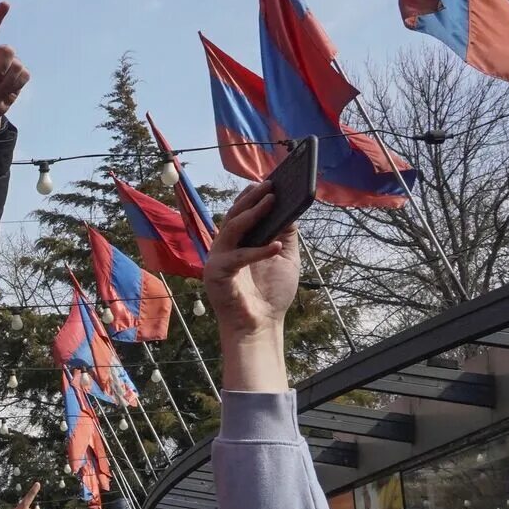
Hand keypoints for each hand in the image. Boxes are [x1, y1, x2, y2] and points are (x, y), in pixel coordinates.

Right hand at [202, 180, 297, 391]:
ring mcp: (218, 259)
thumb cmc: (270, 296)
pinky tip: (276, 245)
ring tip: (270, 200)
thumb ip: (286, 235)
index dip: (253, 196)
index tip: (269, 180)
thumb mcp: (285, 259)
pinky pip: (237, 257)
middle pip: (234, 215)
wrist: (260, 327)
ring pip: (230, 228)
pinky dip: (258, 251)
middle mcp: (225, 248)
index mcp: (239, 243)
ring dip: (251, 213)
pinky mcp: (216, 274)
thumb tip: (291, 208)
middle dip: (251, 198)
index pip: (242, 213)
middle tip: (269, 184)